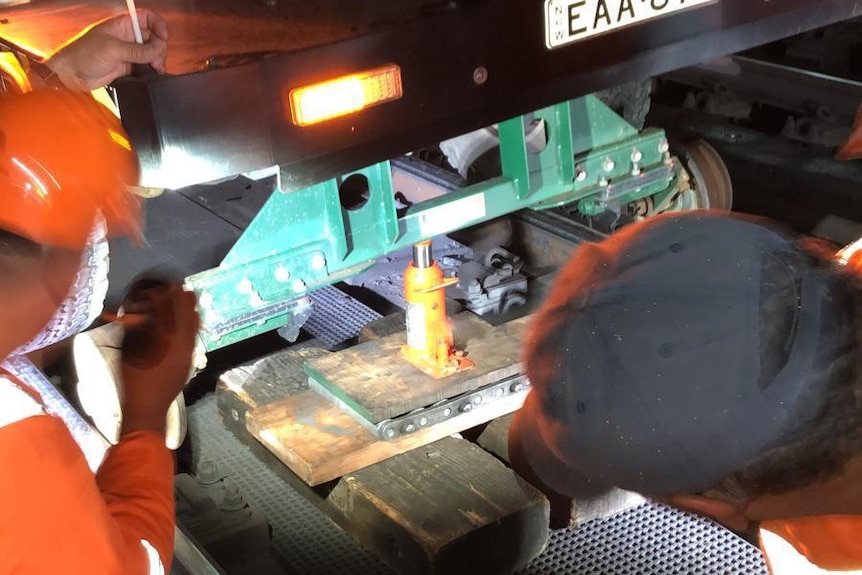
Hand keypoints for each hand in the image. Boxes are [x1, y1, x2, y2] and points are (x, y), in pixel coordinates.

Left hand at [43, 10, 167, 91]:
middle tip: (156, 61)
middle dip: (158, 48)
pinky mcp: (127, 66)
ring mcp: (127, 52)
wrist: (71, 75)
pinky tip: (152, 74)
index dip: (157, 25)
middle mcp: (126, 37)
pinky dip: (151, 70)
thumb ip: (137, 50)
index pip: (146, 18)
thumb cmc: (83, 55)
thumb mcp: (111, 49)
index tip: (163, 37)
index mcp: (121, 25)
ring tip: (155, 69)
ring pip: (150, 53)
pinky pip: (145, 65)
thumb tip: (158, 50)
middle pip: (152, 37)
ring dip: (156, 60)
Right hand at [119, 282, 198, 436]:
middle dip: (180, 297)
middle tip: (174, 287)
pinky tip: (184, 320)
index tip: (163, 283)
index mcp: (165, 337)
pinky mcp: (189, 358)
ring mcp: (188, 350)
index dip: (166, 292)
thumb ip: (136, 329)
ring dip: (187, 308)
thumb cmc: (133, 380)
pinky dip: (190, 323)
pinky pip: (194, 334)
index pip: (170, 306)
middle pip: (187, 310)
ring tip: (181, 298)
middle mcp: (182, 340)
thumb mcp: (130, 351)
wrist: (148, 408)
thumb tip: (138, 311)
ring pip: (194, 321)